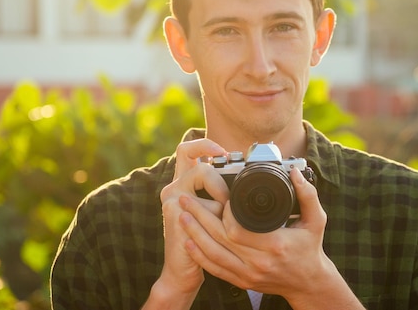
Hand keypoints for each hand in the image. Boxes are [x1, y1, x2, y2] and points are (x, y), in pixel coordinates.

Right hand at [157, 139, 229, 296]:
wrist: (182, 271)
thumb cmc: (204, 240)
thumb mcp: (212, 211)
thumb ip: (220, 192)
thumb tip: (245, 179)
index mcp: (182, 183)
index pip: (187, 150)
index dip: (205, 145)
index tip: (224, 152)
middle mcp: (174, 188)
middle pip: (199, 166)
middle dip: (219, 180)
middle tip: (228, 199)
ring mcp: (172, 201)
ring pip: (204, 185)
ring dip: (221, 200)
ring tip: (225, 217)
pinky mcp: (176, 215)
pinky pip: (206, 208)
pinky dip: (218, 218)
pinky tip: (220, 231)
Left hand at [178, 166, 346, 304]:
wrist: (308, 283)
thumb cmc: (310, 248)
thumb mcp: (316, 220)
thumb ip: (307, 195)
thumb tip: (295, 173)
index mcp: (275, 244)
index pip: (239, 229)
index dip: (224, 213)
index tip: (219, 197)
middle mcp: (259, 262)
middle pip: (220, 239)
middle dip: (200, 218)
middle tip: (186, 199)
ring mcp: (248, 274)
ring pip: (213, 254)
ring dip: (194, 234)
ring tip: (182, 216)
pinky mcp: (242, 281)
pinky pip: (215, 269)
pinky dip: (199, 255)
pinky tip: (188, 242)